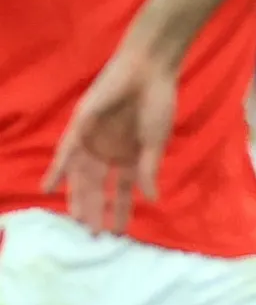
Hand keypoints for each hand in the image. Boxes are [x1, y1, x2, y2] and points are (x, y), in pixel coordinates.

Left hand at [44, 41, 181, 233]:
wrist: (148, 71)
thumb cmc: (158, 103)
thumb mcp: (155, 142)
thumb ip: (148, 169)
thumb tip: (152, 198)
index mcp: (130, 156)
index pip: (122, 190)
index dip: (121, 210)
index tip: (118, 233)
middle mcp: (108, 152)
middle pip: (98, 187)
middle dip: (96, 209)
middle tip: (93, 234)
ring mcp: (92, 140)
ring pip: (81, 175)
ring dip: (79, 197)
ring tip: (78, 220)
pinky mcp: (80, 127)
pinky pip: (65, 152)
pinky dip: (57, 170)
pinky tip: (49, 188)